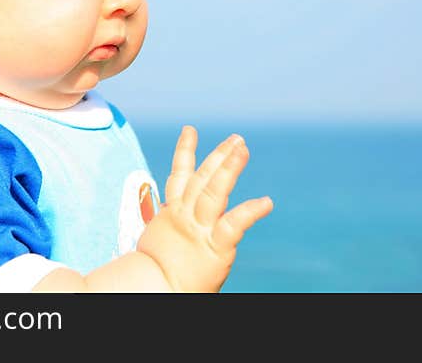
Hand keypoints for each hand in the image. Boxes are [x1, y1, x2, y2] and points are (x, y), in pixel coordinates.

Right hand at [136, 125, 272, 291]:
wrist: (154, 291)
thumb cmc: (158, 272)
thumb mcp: (162, 238)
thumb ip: (171, 220)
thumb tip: (169, 209)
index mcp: (174, 213)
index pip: (180, 175)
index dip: (185, 151)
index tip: (190, 129)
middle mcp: (186, 215)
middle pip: (202, 178)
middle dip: (219, 156)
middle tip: (237, 138)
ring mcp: (199, 229)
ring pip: (214, 192)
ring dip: (228, 168)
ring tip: (242, 149)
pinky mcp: (215, 247)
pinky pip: (234, 225)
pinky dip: (250, 212)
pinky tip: (267, 202)